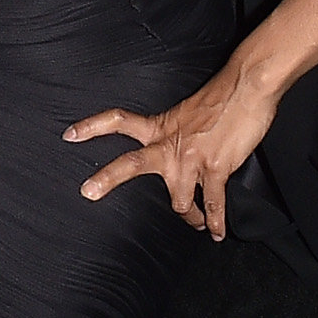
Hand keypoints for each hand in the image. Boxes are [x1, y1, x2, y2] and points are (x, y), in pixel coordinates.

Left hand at [69, 67, 284, 240]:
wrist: (247, 86)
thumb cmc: (222, 95)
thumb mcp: (189, 110)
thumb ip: (177, 132)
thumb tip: (180, 150)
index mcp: (162, 126)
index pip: (119, 121)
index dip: (93, 127)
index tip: (70, 134)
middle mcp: (171, 144)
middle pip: (131, 164)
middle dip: (108, 179)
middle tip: (87, 192)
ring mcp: (191, 159)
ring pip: (179, 201)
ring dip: (191, 217)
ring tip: (198, 223)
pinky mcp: (216, 169)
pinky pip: (213, 204)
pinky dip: (217, 222)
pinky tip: (218, 232)